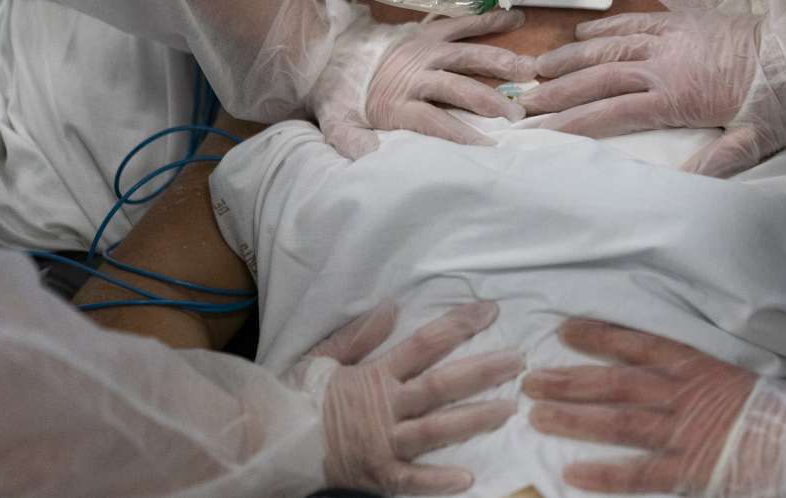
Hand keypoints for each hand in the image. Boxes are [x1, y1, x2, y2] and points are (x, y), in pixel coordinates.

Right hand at [286, 302, 523, 494]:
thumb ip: (360, 334)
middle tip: (519, 361)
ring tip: (509, 409)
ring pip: (437, 430)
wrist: (267, 439)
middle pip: (441, 386)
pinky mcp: (378, 475)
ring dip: (475, 419)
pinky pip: (412, 481)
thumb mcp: (323, 356)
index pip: (424, 344)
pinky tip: (469, 478)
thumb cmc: (296, 396)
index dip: (459, 326)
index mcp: (374, 375)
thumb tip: (393, 305)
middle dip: (483, 371)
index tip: (490, 311)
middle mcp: (385, 407)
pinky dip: (438, 481)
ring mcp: (384, 443)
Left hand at [311, 11, 535, 158]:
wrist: (325, 48)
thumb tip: (373, 159)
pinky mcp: (428, 32)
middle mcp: (415, 74)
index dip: (461, 135)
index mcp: (396, 102)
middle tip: (518, 114)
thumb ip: (353, 142)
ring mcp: (424, 50)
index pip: (434, 122)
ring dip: (499, 62)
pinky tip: (516, 21)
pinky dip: (488, 21)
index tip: (487, 147)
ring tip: (529, 70)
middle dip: (490, 101)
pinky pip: (462, 24)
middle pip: (458, 87)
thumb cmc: (339, 94)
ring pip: (467, 55)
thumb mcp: (337, 124)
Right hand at [520, 12, 785, 177]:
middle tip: (526, 101)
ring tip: (540, 68)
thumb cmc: (782, 97)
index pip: (612, 112)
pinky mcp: (680, 20)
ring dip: (571, 58)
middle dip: (559, 91)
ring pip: (609, 46)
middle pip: (599, 77)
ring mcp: (669, 38)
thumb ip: (718, 162)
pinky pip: (634, 22)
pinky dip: (605, 28)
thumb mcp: (756, 139)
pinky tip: (583, 35)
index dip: (574, 122)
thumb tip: (680, 187)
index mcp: (675, 97)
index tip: (543, 129)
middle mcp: (663, 65)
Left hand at [522, 318, 763, 495]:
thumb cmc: (781, 407)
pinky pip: (640, 473)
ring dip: (575, 418)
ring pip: (618, 422)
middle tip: (531, 378)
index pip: (639, 344)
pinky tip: (571, 472)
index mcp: (696, 365)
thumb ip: (705, 367)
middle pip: (615, 383)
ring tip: (536, 416)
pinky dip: (605, 473)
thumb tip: (679, 356)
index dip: (600, 336)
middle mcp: (683, 394)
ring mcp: (684, 432)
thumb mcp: (741, 372)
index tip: (565, 330)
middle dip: (570, 379)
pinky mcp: (690, 470)